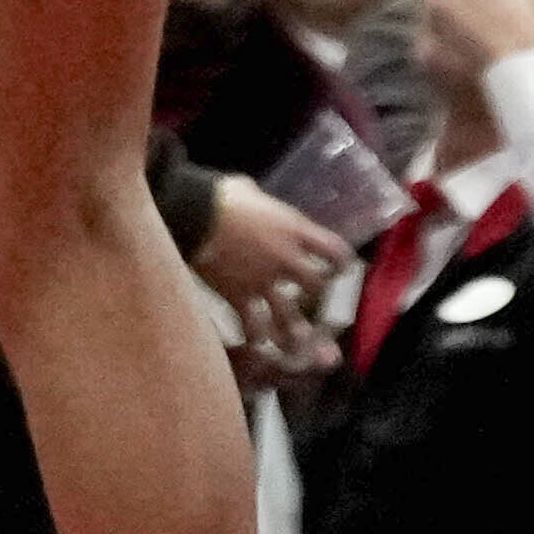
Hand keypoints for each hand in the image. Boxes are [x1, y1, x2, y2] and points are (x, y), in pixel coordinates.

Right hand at [195, 175, 349, 359]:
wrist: (193, 215)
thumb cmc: (220, 196)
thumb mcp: (249, 191)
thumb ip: (262, 204)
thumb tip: (258, 205)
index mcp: (292, 230)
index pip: (333, 250)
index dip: (340, 261)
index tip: (339, 267)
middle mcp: (285, 259)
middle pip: (316, 285)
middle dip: (315, 292)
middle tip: (311, 296)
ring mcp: (263, 282)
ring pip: (290, 317)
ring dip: (294, 330)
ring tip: (296, 341)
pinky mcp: (240, 298)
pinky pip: (254, 326)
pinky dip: (256, 336)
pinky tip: (257, 342)